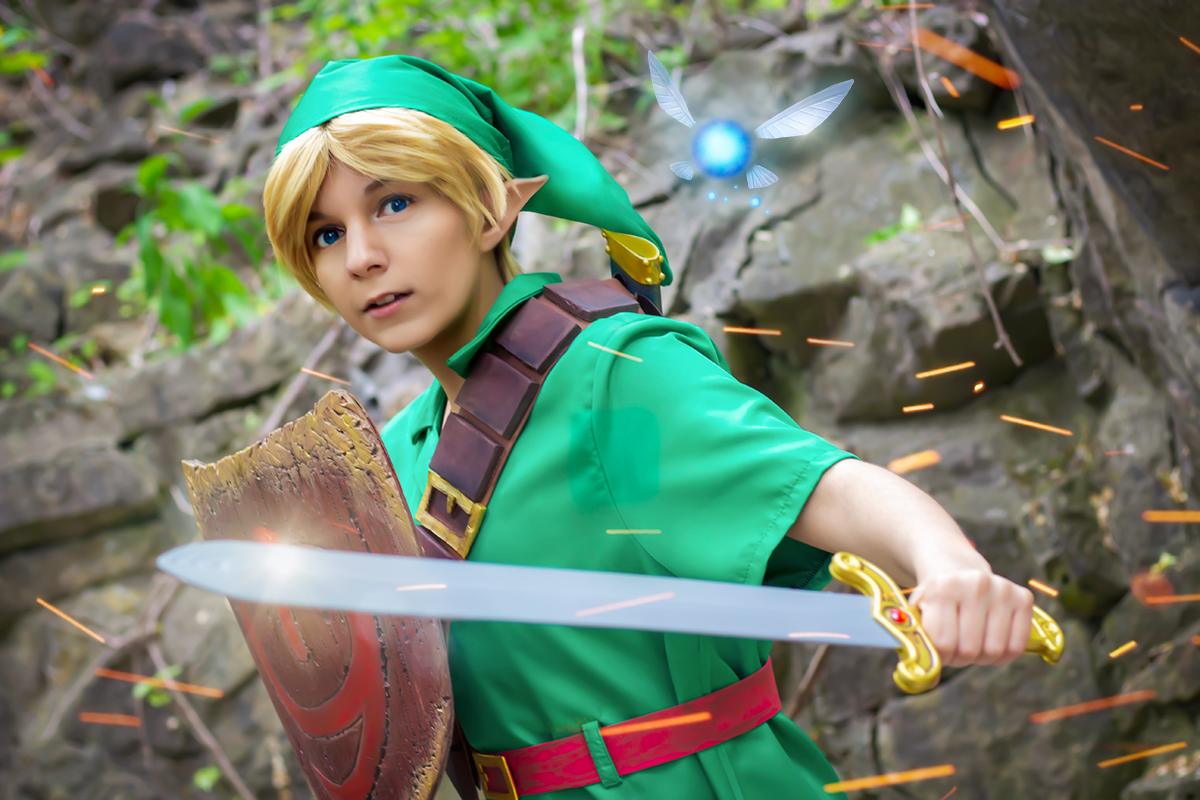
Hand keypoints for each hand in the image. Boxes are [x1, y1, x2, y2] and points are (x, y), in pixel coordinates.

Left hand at [907, 568, 1034, 667]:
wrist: (955, 568)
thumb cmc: (936, 599)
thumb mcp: (918, 612)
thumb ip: (918, 640)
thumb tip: (927, 677)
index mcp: (943, 587)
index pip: (943, 643)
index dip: (941, 655)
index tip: (939, 648)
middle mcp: (975, 584)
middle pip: (969, 650)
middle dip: (960, 657)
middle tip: (955, 646)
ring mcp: (1002, 589)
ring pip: (994, 651)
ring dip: (981, 658)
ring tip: (971, 642)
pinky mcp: (1023, 597)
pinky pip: (1017, 646)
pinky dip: (1003, 655)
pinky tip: (990, 642)